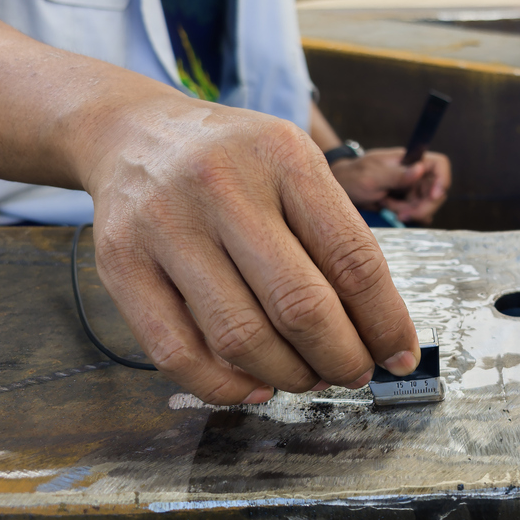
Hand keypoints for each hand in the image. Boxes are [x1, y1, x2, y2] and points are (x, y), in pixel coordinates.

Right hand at [79, 98, 421, 404]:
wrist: (133, 132)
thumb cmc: (235, 161)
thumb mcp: (295, 165)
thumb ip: (336, 235)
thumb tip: (381, 328)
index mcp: (284, 158)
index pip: (353, 259)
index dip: (384, 321)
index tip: (399, 355)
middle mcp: (224, 187)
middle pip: (300, 305)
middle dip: (341, 358)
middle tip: (355, 373)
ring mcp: (167, 226)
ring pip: (241, 337)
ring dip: (290, 376)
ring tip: (310, 377)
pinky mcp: (121, 264)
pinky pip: (176, 352)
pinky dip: (226, 387)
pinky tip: (256, 386)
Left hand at [330, 148, 450, 224]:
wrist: (342, 187)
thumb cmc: (354, 175)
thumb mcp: (373, 176)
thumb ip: (397, 175)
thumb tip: (420, 169)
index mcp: (410, 159)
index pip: (439, 164)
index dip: (442, 180)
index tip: (432, 197)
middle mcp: (415, 172)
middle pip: (436, 191)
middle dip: (422, 206)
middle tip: (402, 215)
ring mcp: (412, 187)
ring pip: (425, 204)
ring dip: (409, 211)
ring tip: (386, 205)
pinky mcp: (406, 200)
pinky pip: (416, 211)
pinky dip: (405, 214)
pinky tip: (388, 209)